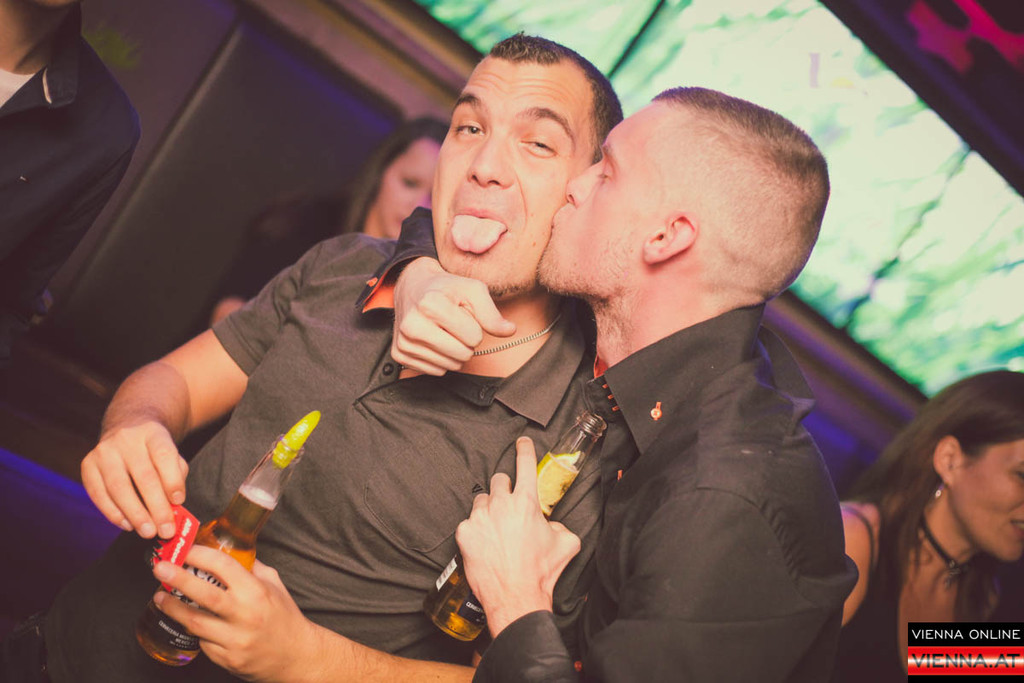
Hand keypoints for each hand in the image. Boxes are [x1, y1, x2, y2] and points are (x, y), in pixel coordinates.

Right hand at [80, 421, 187, 538]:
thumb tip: (174, 506)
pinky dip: (114, 513)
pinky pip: (99, 494)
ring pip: (119, 487)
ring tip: (148, 531)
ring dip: (135, 514)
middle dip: (156, 507)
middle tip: (166, 530)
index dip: (172, 481)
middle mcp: (126, 439)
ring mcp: (104, 451)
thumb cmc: (155, 450)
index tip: (179, 502)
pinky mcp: (87, 464)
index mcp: (152, 432)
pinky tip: (128, 525)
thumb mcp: (172, 453)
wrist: (127, 426)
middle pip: (143, 476)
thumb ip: (176, 475)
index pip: (164, 456)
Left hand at [153, 546, 320, 681]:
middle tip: (159, 568)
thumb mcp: (274, 585)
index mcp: (257, 591)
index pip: (223, 566)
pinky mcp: (228, 659)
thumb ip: (251, 568)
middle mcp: (246, 615)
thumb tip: (227, 550)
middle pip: (204, 594)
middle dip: (178, 578)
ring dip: (173, 608)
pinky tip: (189, 621)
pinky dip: (194, 630)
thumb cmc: (284, 617)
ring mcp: (236, 639)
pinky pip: (203, 642)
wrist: (295, 655)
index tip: (185, 549)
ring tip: (160, 597)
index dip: (200, 555)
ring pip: (195, 622)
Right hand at [391, 257, 514, 374]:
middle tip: (455, 324)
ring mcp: (403, 341)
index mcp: (430, 305)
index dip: (475, 327)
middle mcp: (412, 324)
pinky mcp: (399, 354)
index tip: (463, 315)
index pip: (474, 337)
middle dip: (466, 342)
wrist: (413, 286)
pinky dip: (441, 359)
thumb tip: (509, 331)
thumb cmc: (447, 288)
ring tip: (444, 331)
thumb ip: (492, 313)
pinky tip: (433, 340)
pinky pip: (435, 371)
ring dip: (454, 351)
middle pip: (463, 355)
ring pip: (450, 366)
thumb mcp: (473, 290)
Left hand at [456, 438, 580, 636]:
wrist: (515, 597)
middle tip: (509, 507)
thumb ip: (560, 526)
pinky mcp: (464, 532)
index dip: (525, 450)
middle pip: (498, 480)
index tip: (522, 441)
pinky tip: (485, 545)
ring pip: (482, 500)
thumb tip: (553, 525)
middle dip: (504, 489)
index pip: (525, 465)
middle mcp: (501, 504)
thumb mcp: (565, 544)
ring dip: (489, 509)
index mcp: (527, 502)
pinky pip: (469, 522)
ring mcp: (480, 517)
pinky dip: (476, 530)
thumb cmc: (540, 572)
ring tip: (496, 530)